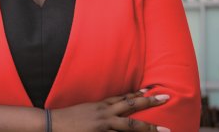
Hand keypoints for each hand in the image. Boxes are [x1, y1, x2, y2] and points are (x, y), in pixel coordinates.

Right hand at [49, 90, 169, 131]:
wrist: (52, 124)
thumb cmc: (68, 118)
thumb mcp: (85, 110)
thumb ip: (98, 110)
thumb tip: (108, 111)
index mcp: (100, 106)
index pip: (123, 98)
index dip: (138, 94)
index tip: (150, 90)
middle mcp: (104, 113)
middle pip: (131, 106)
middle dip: (149, 102)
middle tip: (167, 98)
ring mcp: (103, 125)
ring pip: (130, 125)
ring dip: (148, 127)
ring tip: (164, 130)